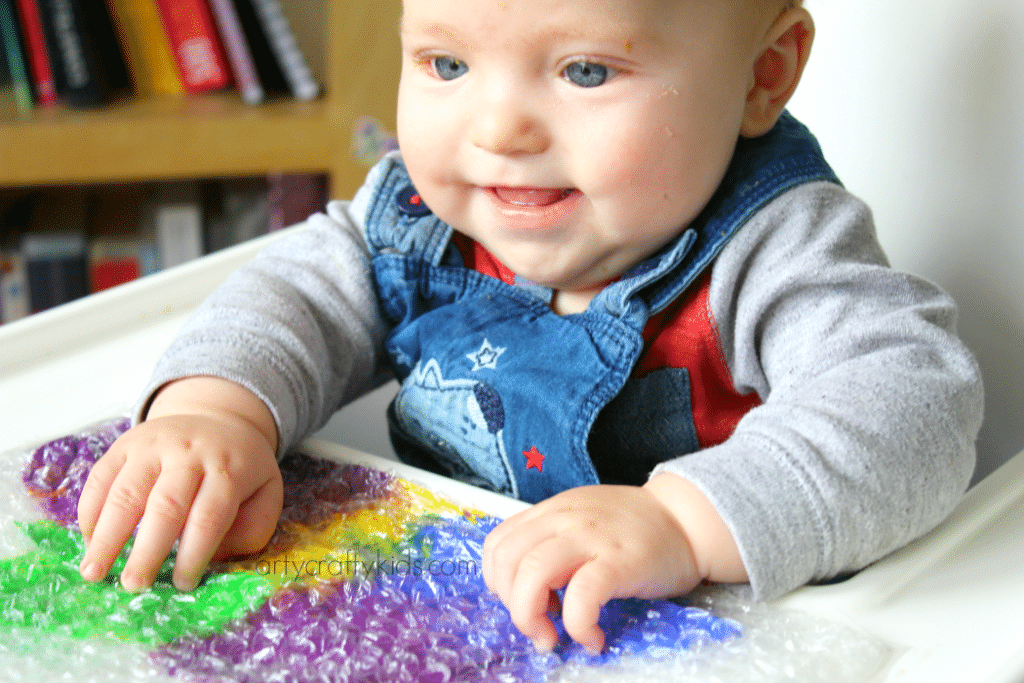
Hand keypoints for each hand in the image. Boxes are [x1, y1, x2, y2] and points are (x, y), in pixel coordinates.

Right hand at [77, 378, 282, 591]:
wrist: (219, 419)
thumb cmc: (241, 469)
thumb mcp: (266, 493)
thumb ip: (251, 528)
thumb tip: (213, 558)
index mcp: (228, 469)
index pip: (209, 516)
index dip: (194, 553)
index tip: (181, 584)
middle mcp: (189, 454)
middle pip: (166, 505)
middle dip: (147, 549)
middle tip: (132, 586)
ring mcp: (153, 445)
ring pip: (126, 492)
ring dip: (107, 536)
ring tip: (93, 572)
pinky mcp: (124, 444)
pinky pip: (100, 478)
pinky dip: (90, 512)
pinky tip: (89, 541)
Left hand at [483, 482, 702, 653]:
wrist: (686, 519)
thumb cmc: (635, 528)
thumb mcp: (582, 519)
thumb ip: (551, 542)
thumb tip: (523, 590)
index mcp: (552, 511)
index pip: (497, 544)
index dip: (498, 582)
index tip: (520, 602)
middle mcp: (564, 519)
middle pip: (507, 561)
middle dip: (512, 606)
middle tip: (537, 628)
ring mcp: (591, 538)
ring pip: (533, 574)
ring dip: (531, 618)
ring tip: (554, 637)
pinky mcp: (619, 561)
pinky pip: (581, 597)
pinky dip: (578, 626)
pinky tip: (591, 638)